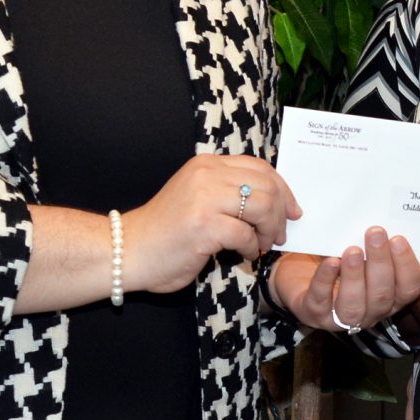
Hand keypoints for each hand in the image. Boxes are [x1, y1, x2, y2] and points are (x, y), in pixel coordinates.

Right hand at [119, 155, 299, 293]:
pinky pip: (246, 234)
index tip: (292, 210)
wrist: (126, 250)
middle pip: (267, 186)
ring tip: (262, 245)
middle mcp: (206, 174)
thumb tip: (273, 202)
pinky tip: (245, 254)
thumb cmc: (165, 231)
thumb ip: (227, 191)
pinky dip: (252, 247)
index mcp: (206, 164)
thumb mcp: (197, 197)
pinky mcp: (204, 225)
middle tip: (278, 234)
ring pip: (263, 206)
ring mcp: (205, 198)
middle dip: (282, 213)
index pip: (259, 168)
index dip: (283, 189)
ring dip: (270, 230)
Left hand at [271, 227, 419, 331]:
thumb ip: (373, 240)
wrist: (297, 273)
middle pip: (383, 296)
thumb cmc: (336, 257)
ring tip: (351, 250)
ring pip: (354, 306)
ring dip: (355, 277)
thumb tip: (381, 214)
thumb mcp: (358, 247)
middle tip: (375, 233)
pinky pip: (321, 300)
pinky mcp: (314, 314)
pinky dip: (326, 280)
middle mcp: (370, 311)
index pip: (409, 288)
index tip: (398, 238)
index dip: (406, 266)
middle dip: (380, 263)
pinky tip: (330, 262)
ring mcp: (342, 318)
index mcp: (389, 296)